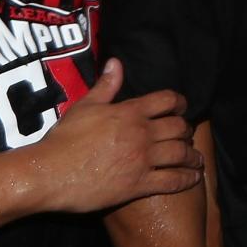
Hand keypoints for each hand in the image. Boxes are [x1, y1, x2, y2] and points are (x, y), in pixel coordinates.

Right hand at [25, 59, 202, 213]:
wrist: (50, 172)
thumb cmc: (64, 138)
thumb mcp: (84, 106)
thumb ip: (105, 86)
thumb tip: (116, 62)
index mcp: (130, 112)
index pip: (167, 100)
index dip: (180, 102)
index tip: (183, 107)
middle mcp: (142, 134)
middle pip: (178, 127)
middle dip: (186, 130)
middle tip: (187, 135)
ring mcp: (143, 160)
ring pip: (181, 154)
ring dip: (192, 155)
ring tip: (196, 159)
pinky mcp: (139, 185)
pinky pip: (173, 181)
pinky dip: (187, 179)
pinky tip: (194, 178)